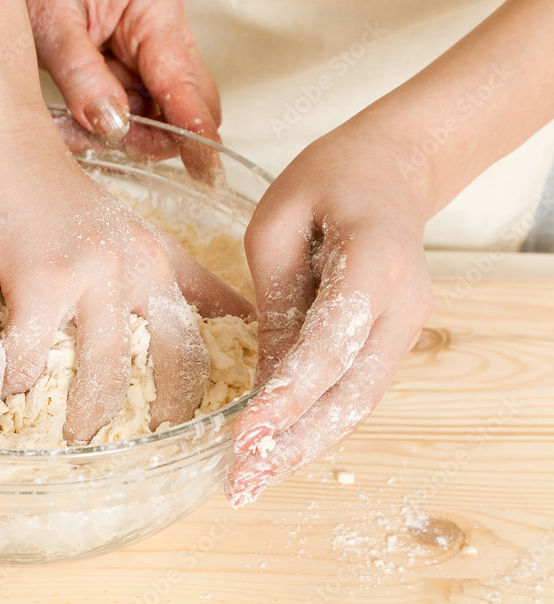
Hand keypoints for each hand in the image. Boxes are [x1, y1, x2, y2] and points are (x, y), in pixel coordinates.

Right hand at [0, 110, 253, 444]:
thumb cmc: (47, 194)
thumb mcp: (121, 233)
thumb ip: (165, 275)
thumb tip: (222, 316)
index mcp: (159, 261)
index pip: (207, 336)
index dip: (211, 389)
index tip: (204, 428)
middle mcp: (137, 269)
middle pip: (171, 369)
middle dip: (156, 420)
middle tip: (131, 452)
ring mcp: (92, 274)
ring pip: (101, 379)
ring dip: (82, 421)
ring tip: (66, 444)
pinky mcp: (39, 279)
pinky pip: (32, 362)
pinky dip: (18, 389)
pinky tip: (4, 397)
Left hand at [11, 0, 222, 182]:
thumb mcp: (49, 21)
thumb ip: (80, 75)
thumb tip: (112, 123)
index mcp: (153, 7)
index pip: (183, 82)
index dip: (195, 129)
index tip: (206, 168)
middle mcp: (163, 29)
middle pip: (188, 103)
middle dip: (153, 136)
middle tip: (109, 146)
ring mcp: (151, 51)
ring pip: (160, 114)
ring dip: (124, 134)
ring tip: (73, 128)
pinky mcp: (133, 68)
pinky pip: (134, 112)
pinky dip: (107, 126)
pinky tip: (75, 121)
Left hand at [225, 123, 434, 506]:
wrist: (393, 168)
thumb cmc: (327, 180)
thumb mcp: (277, 222)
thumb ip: (273, 299)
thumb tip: (263, 381)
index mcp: (375, 262)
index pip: (331, 345)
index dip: (288, 396)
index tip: (246, 436)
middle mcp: (406, 304)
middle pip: (353, 392)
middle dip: (296, 443)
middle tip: (243, 483)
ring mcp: (408, 325)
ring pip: (361, 402)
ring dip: (307, 446)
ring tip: (254, 481)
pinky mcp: (395, 337)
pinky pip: (358, 389)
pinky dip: (321, 423)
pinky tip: (281, 449)